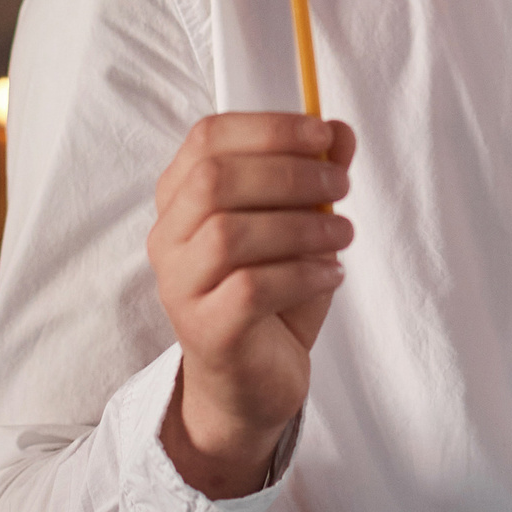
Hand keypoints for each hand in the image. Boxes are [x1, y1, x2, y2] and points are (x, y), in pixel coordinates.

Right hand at [149, 112, 355, 496]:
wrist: (251, 383)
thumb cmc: (271, 295)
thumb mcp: (299, 226)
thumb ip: (314, 176)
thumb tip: (339, 132)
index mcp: (181, 198)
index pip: (206, 139)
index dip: (268, 128)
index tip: (323, 133)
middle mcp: (168, 238)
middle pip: (215, 180)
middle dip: (289, 173)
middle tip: (342, 184)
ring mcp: (180, 286)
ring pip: (230, 234)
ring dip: (301, 225)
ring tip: (343, 234)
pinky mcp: (205, 330)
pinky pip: (251, 288)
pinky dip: (303, 273)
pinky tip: (332, 274)